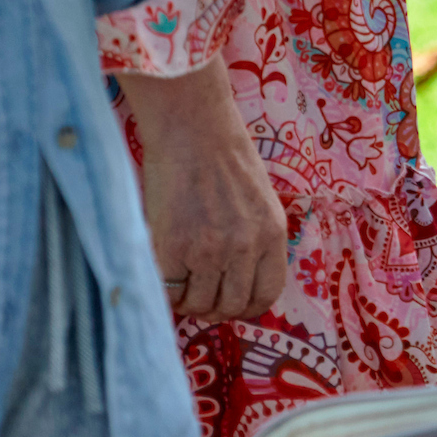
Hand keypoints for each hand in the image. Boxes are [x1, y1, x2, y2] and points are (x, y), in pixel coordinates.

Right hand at [119, 60, 288, 322]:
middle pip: (232, 306)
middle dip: (214, 307)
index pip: (267, 295)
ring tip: (179, 278)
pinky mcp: (173, 248)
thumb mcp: (259, 200)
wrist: (191, 128)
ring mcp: (209, 251)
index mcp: (273, 234)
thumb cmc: (223, 157)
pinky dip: (165, 288)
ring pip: (200, 304)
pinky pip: (170, 291)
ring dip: (188, 299)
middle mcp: (246, 247)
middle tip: (198, 293)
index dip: (246, 306)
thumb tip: (238, 281)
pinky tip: (164, 268)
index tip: (230, 301)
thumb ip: (255, 239)